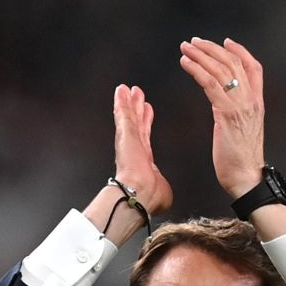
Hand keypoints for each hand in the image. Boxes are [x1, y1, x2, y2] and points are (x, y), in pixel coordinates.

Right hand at [112, 84, 172, 214]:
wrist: (140, 194)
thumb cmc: (150, 197)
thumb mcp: (162, 191)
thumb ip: (163, 187)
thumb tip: (164, 193)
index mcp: (143, 162)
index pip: (145, 138)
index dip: (146, 124)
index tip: (147, 112)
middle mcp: (134, 150)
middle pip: (136, 124)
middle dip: (137, 109)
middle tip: (137, 95)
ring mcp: (128, 141)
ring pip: (129, 117)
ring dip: (129, 103)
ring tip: (128, 89)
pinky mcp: (125, 134)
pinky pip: (124, 115)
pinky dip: (121, 102)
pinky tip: (121, 90)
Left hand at [179, 37, 264, 198]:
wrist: (246, 177)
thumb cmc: (241, 160)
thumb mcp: (244, 131)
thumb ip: (238, 114)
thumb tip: (227, 107)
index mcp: (257, 102)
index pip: (253, 67)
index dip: (240, 51)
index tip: (225, 41)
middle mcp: (251, 99)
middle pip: (234, 63)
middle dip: (212, 48)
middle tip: (195, 41)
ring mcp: (241, 105)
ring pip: (221, 70)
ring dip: (201, 55)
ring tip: (186, 47)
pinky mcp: (227, 113)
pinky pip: (211, 84)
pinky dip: (197, 70)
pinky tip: (186, 64)